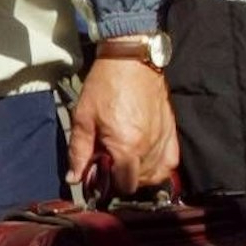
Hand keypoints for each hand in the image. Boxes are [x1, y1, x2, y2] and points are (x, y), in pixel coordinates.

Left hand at [66, 57, 178, 193]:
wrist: (129, 60)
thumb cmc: (105, 85)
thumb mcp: (83, 119)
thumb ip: (79, 152)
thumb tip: (74, 177)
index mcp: (126, 147)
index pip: (124, 184)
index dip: (110, 185)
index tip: (100, 175)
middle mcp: (148, 147)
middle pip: (139, 182)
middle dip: (123, 178)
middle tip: (110, 163)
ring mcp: (163, 139)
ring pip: (156, 174)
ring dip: (140, 174)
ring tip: (126, 161)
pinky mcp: (171, 130)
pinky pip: (171, 161)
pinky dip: (159, 166)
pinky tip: (146, 160)